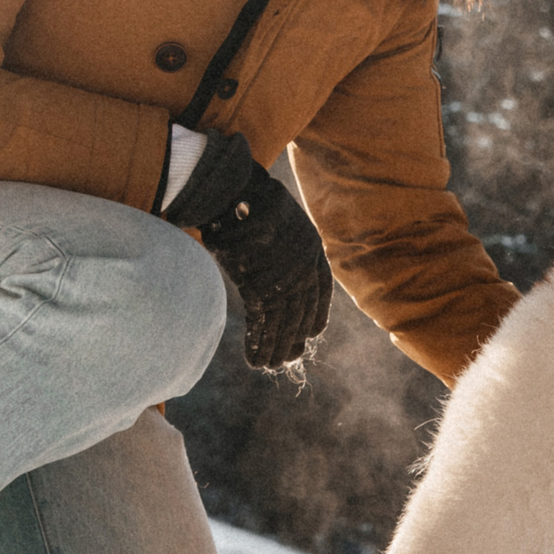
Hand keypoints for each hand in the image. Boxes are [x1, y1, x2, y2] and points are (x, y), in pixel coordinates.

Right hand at [161, 133, 332, 369]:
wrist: (232, 185)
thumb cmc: (247, 198)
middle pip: (302, 311)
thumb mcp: (274, 218)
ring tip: (269, 367)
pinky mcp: (259, 283)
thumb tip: (268, 255)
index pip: (322, 289)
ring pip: (283, 322)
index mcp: (312, 245)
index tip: (313, 334)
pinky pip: (262, 322)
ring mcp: (283, 275)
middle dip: (294, 338)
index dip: (317, 314)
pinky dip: (258, 343)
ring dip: (275, 348)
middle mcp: (304, 263)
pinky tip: (255, 360)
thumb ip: (278, 243)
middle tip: (288, 361)